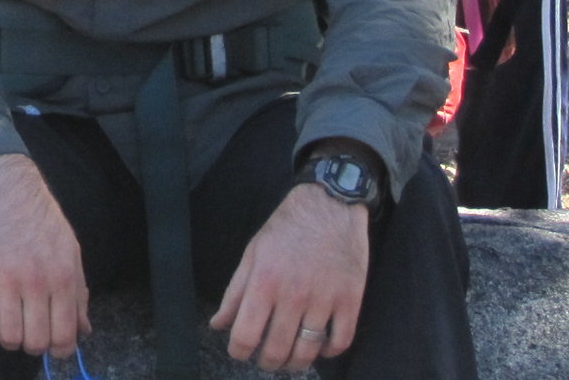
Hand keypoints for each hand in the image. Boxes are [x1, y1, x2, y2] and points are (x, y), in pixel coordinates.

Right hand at [0, 153, 87, 359]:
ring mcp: (5, 278)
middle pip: (36, 341)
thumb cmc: (40, 218)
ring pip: (9, 336)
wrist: (4, 184)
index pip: (65, 335)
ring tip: (10, 331)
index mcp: (63, 276)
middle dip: (34, 346)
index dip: (60, 350)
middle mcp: (36, 281)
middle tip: (30, 335)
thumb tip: (84, 331)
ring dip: (10, 342)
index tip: (53, 348)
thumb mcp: (70, 251)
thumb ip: (78, 293)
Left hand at [209, 181, 369, 371]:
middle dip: (267, 362)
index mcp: (264, 281)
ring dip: (296, 363)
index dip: (238, 351)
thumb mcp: (253, 253)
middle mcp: (293, 294)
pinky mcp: (350, 300)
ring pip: (308, 351)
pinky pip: (341, 341)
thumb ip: (235, 292)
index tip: (240, 352)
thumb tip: (218, 324)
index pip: (245, 334)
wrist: (329, 204)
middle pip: (277, 349)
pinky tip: (320, 346)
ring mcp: (324, 299)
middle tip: (266, 360)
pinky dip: (329, 352)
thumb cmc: (286, 228)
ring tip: (291, 359)